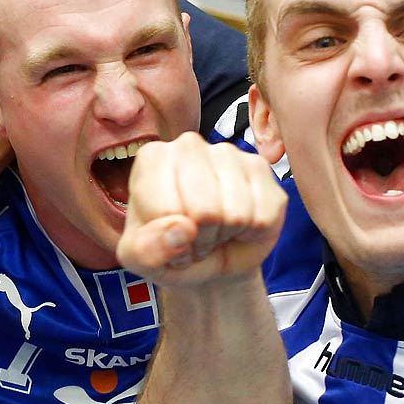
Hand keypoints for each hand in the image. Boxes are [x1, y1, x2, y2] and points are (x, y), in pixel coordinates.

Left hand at [116, 135, 284, 287]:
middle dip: (201, 237)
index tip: (169, 237)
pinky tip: (238, 224)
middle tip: (194, 236)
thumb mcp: (141, 258)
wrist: (209, 258)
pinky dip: (252, 232)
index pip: (167, 211)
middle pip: (205, 211)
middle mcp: (189, 145)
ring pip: (236, 214)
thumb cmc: (169, 248)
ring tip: (213, 229)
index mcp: (152, 159)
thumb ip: (147, 250)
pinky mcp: (261, 169)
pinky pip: (263, 217)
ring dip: (225, 234)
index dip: (171, 239)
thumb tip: (182, 230)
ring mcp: (229, 153)